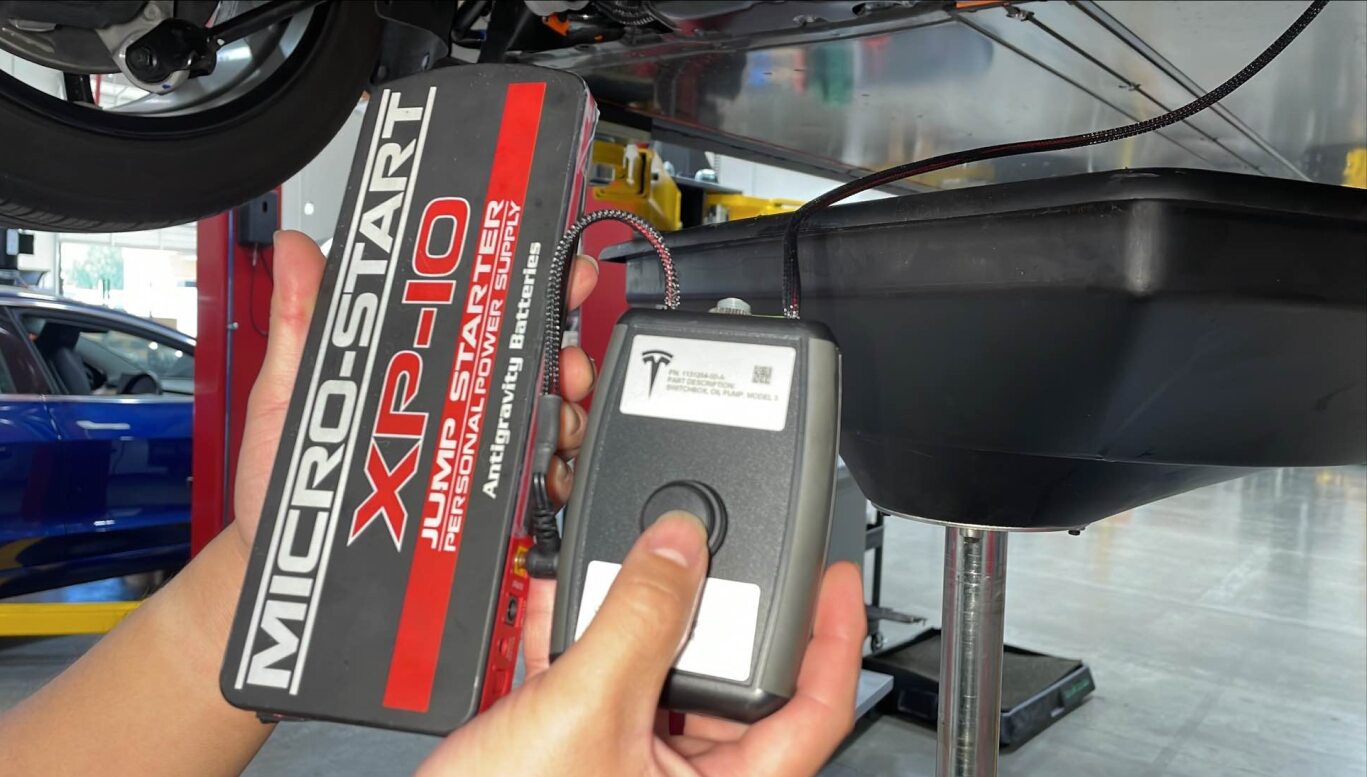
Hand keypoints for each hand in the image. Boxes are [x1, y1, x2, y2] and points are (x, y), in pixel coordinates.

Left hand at [228, 231, 599, 552]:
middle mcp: (453, 402)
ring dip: (565, 403)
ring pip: (544, 411)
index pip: (470, 311)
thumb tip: (298, 250)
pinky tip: (550, 465)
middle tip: (561, 347)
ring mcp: (474, 450)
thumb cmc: (288, 482)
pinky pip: (541, 477)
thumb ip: (299, 325)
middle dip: (559, 339)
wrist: (303, 569)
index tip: (542, 260)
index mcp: (410, 365)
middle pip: (524, 356)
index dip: (514, 279)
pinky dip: (560, 468)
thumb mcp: (285, 399)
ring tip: (557, 409)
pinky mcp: (490, 502)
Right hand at [418, 514, 866, 776]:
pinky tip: (561, 597)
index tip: (836, 577)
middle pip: (734, 680)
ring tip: (627, 563)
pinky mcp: (584, 759)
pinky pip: (604, 684)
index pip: (817, 710)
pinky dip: (585, 637)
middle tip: (702, 552)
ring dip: (636, 615)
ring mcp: (633, 773)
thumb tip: (678, 548)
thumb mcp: (583, 710)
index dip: (836, 637)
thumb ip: (636, 619)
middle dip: (710, 609)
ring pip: (660, 676)